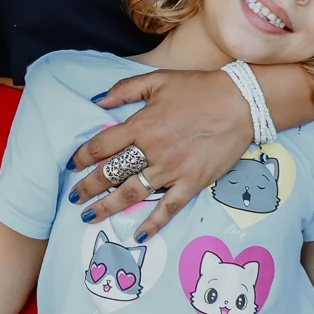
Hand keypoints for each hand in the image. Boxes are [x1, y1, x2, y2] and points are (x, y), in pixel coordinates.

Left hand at [64, 69, 251, 243]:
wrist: (241, 102)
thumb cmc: (198, 88)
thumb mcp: (158, 79)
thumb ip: (124, 89)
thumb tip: (97, 101)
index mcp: (141, 124)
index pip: (102, 146)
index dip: (83, 157)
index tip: (72, 165)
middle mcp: (152, 149)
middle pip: (111, 173)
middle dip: (89, 187)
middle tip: (74, 197)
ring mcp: (173, 168)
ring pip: (133, 193)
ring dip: (108, 207)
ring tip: (90, 217)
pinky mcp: (193, 182)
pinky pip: (168, 207)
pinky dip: (153, 223)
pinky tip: (138, 234)